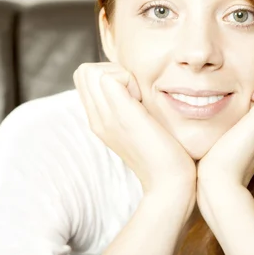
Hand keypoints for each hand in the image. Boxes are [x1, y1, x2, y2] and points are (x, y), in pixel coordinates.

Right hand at [73, 62, 195, 194]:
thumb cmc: (165, 153)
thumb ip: (130, 107)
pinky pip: (109, 79)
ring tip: (139, 99)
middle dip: (111, 71)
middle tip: (136, 94)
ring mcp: (106, 119)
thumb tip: (134, 85)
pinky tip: (144, 103)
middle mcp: (96, 119)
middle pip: (84, 72)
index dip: (110, 75)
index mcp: (99, 121)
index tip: (133, 94)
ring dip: (120, 75)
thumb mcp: (139, 126)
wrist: (170, 183)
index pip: (85, 77)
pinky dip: (129, 81)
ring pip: (92, 72)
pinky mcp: (122, 117)